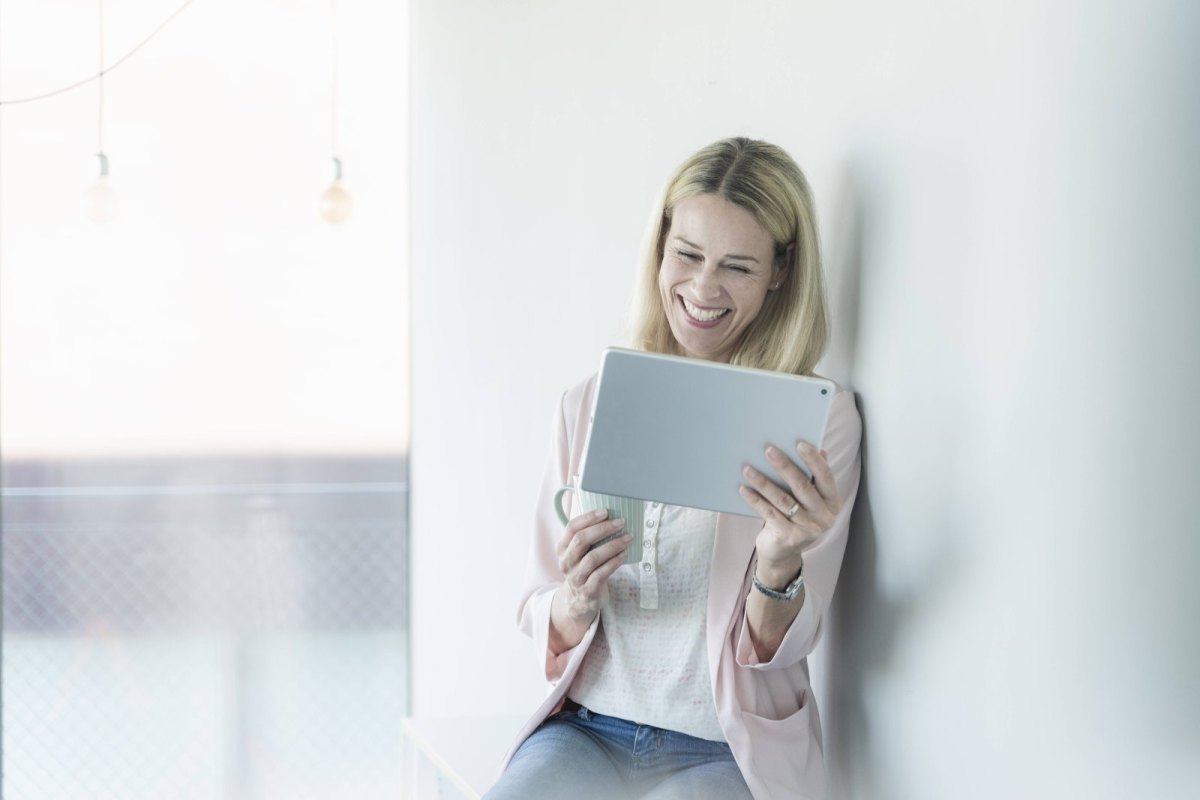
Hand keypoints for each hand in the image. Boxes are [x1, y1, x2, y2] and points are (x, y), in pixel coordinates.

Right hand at [555, 508, 631, 623]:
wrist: (579, 601)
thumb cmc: (583, 569)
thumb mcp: (578, 553)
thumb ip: (588, 537)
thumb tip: (611, 516)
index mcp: (562, 548)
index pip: (572, 528)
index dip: (588, 518)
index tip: (605, 511)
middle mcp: (566, 562)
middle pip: (581, 540)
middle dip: (603, 529)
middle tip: (621, 522)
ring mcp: (576, 577)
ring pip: (593, 557)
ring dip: (613, 545)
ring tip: (628, 537)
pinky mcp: (588, 590)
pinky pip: (602, 573)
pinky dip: (614, 562)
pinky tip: (624, 554)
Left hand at [738, 441, 840, 586]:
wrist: (783, 552)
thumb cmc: (796, 516)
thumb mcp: (809, 499)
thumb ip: (814, 477)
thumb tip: (819, 449)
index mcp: (832, 502)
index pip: (826, 477)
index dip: (813, 460)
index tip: (799, 443)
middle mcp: (824, 517)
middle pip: (802, 486)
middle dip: (784, 466)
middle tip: (768, 450)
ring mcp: (807, 529)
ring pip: (783, 500)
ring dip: (764, 482)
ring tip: (748, 468)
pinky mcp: (789, 538)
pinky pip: (769, 513)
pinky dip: (755, 500)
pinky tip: (744, 488)